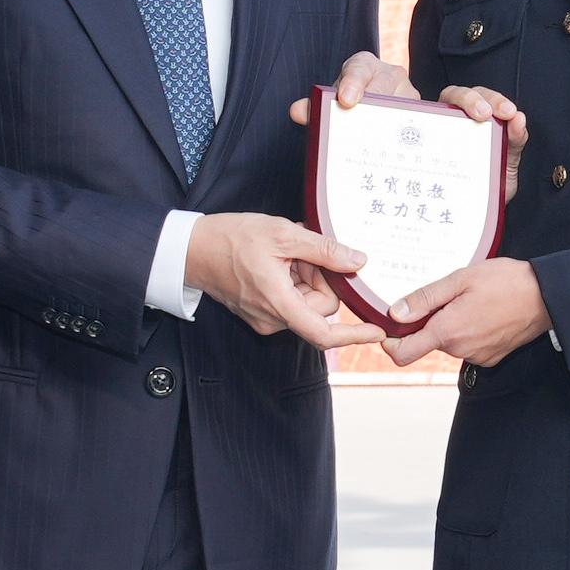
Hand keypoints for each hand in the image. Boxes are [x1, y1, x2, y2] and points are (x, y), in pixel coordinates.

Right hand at [185, 210, 369, 344]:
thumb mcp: (283, 234)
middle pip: (319, 307)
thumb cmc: (230, 239)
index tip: (377, 331)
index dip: (354, 335)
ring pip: (306, 301)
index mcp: (279, 304)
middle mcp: (272, 319)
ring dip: (305, 274)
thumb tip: (358, 262)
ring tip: (286, 251)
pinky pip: (291, 299)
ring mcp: (265, 317)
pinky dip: (293, 278)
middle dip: (320, 277)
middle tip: (302, 250)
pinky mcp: (260, 311)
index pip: (324, 334)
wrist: (192, 249)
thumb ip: (324, 250)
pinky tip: (279, 258)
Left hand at [287, 51, 528, 195]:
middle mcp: (411, 104)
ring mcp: (444, 121)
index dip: (356, 79)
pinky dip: (507, 117)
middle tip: (450, 110)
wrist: (411, 207)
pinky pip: (495, 118)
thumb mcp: (352, 157)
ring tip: (486, 116)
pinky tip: (513, 122)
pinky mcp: (477, 140)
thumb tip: (300, 111)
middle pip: (438, 84)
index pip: (365, 70)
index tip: (349, 101)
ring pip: (463, 95)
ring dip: (478, 99)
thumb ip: (330, 136)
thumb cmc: (380, 176)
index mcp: (375, 101)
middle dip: (430, 89)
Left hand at [384, 256, 549, 368]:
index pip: (403, 353)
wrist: (546, 296)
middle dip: (428, 322)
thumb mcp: (460, 279)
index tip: (391, 326)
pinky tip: (482, 311)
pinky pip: (467, 346)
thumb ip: (425, 298)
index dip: (390, 342)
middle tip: (444, 296)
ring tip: (468, 300)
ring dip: (450, 325)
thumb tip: (394, 313)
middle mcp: (460, 350)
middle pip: (427, 343)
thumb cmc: (505, 282)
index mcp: (448, 331)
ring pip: (448, 343)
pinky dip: (468, 331)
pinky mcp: (491, 357)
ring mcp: (477, 356)